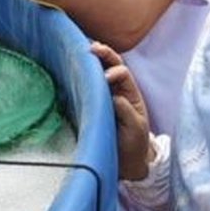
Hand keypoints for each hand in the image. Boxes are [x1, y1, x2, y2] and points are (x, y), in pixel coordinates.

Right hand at [90, 41, 154, 180]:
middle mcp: (116, 90)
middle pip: (111, 64)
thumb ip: (127, 112)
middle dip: (103, 54)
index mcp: (130, 93)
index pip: (122, 73)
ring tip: (83, 50)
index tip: (106, 79)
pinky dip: (81, 75)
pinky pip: (86, 86)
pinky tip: (73, 68)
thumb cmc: (133, 144)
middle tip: (92, 48)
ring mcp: (103, 96)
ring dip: (92, 60)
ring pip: (98, 71)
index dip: (114, 72)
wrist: (125, 162)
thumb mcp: (135, 128)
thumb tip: (114, 97)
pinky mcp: (91, 105)